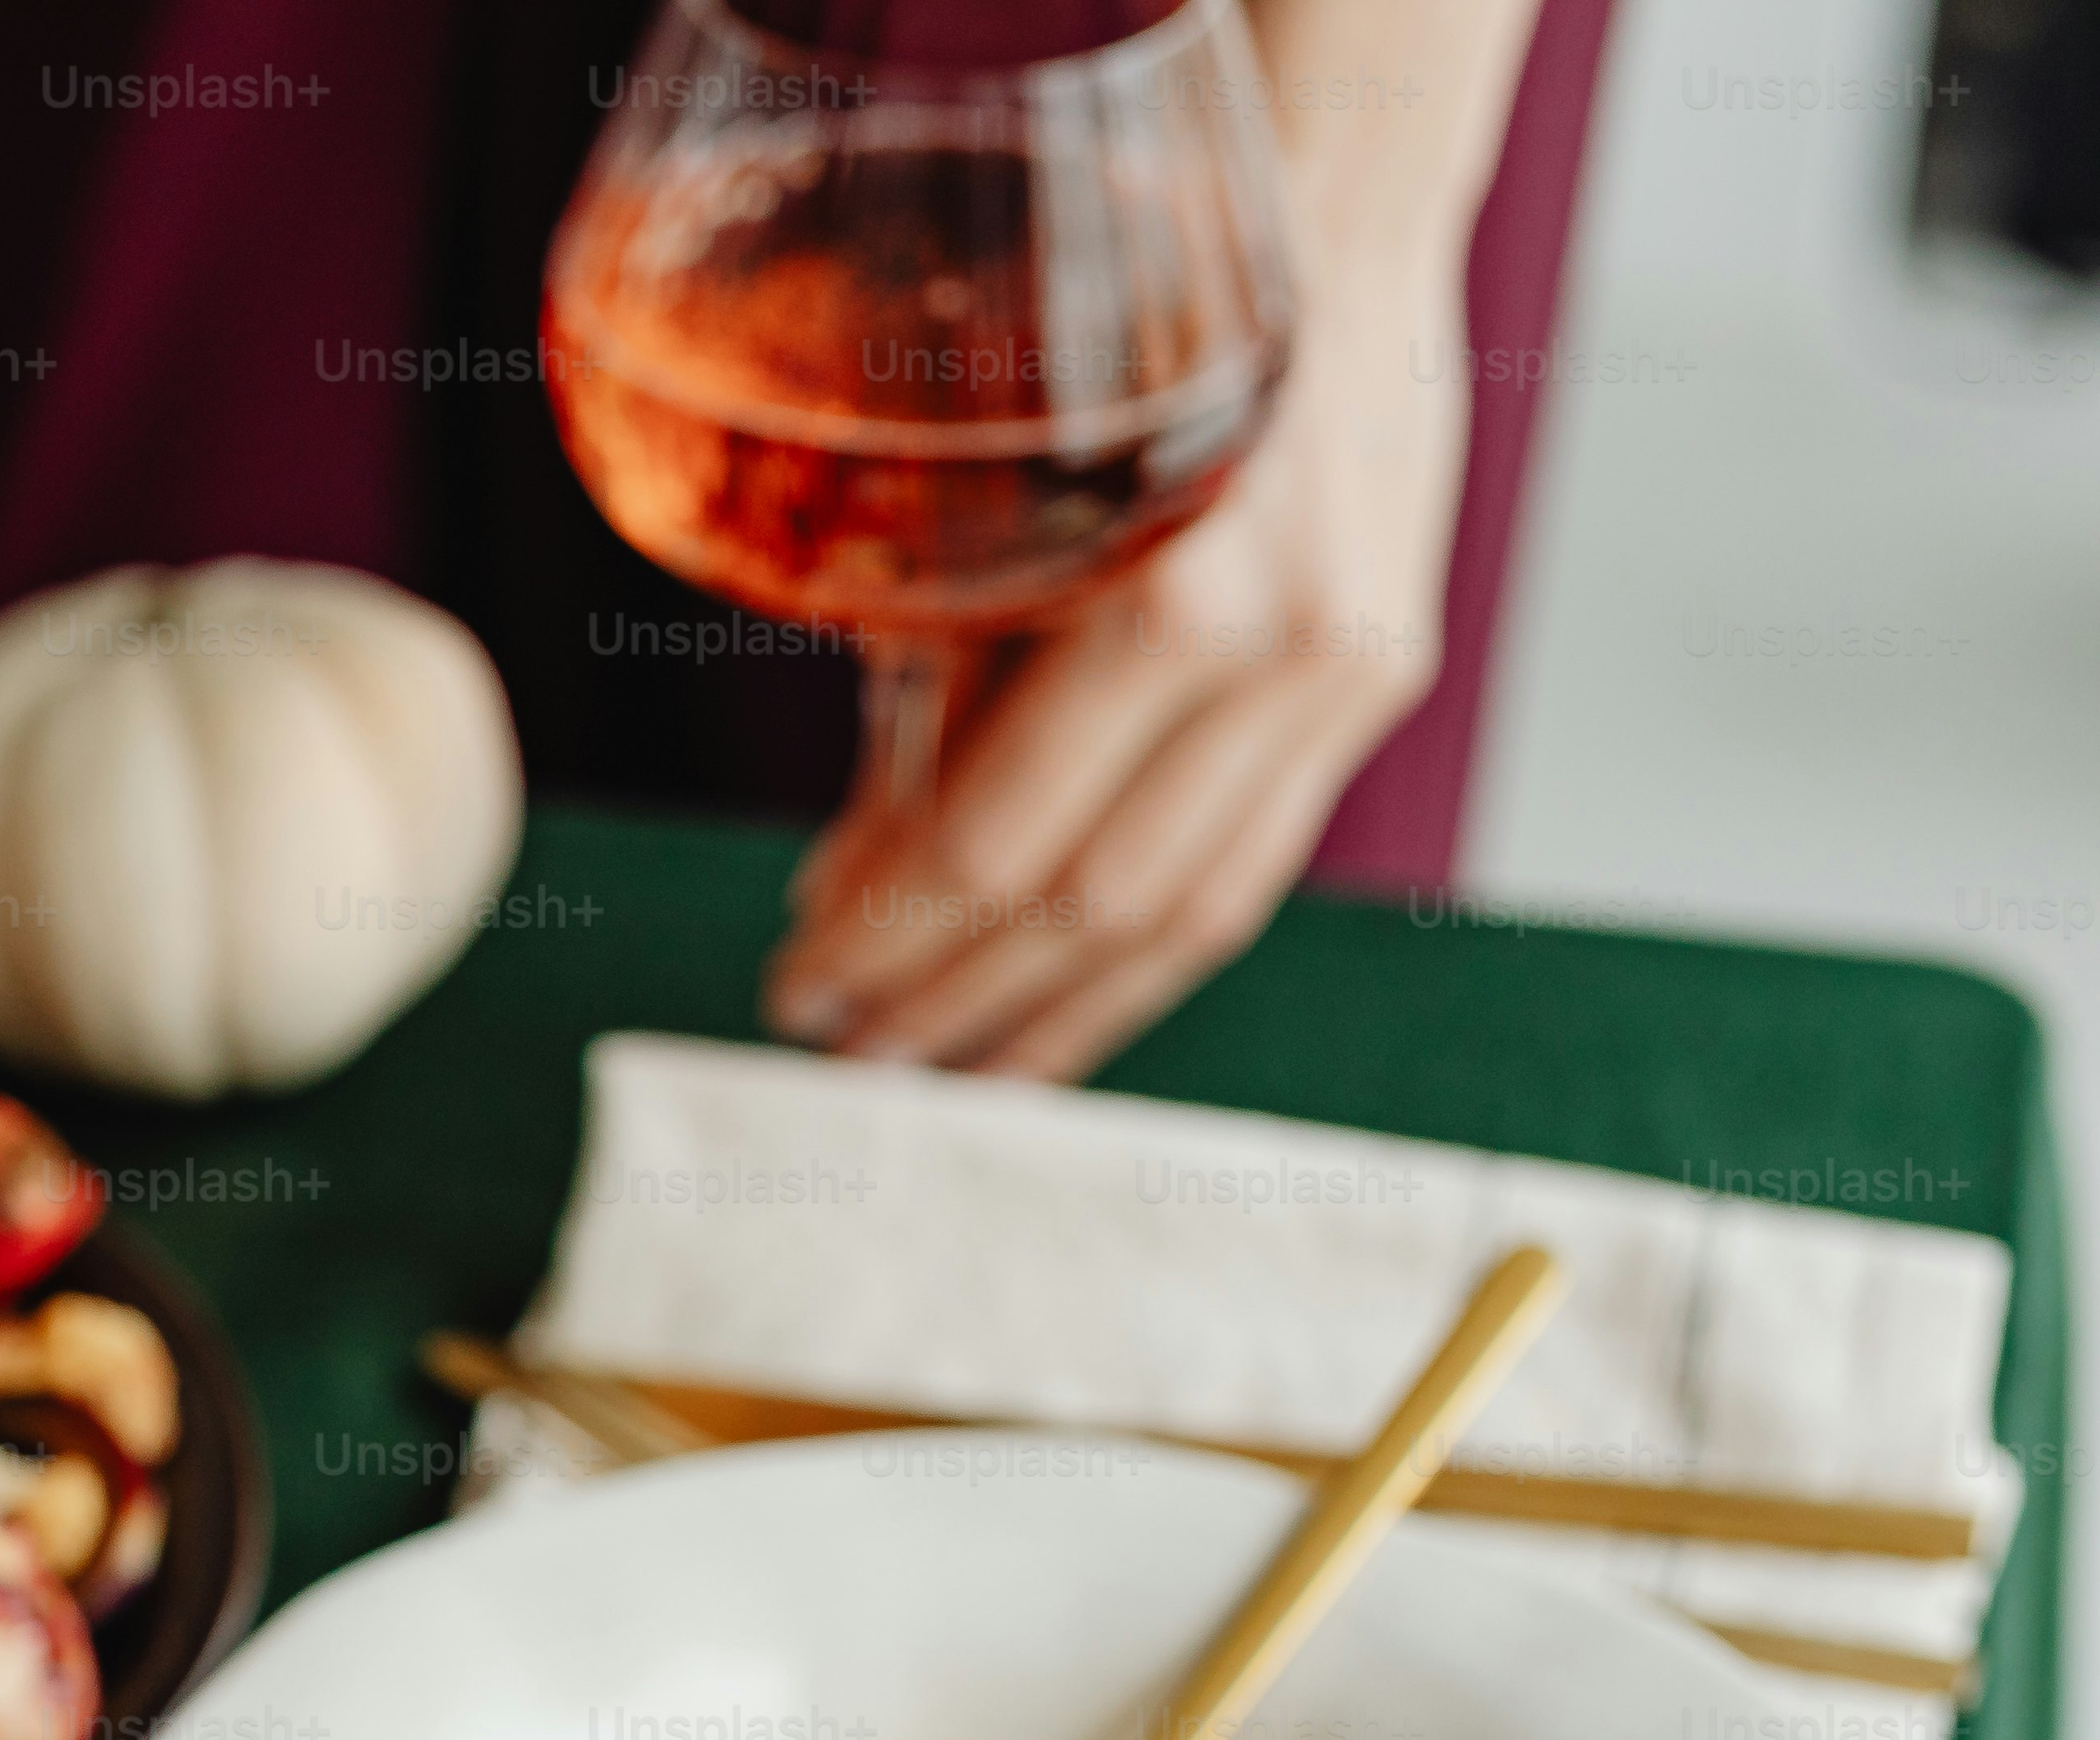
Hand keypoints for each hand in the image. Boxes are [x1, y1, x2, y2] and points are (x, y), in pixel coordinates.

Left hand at [763, 248, 1469, 1081]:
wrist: (1322, 235)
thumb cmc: (1118, 350)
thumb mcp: (990, 517)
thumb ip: (928, 703)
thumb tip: (847, 884)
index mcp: (1171, 603)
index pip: (997, 844)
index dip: (887, 938)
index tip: (797, 987)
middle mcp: (1281, 656)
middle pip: (1092, 907)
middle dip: (952, 996)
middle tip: (842, 1050)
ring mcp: (1347, 676)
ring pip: (1193, 915)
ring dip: (1056, 1012)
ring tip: (942, 1066)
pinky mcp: (1380, 681)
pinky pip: (1254, 859)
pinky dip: (1147, 946)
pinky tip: (1060, 994)